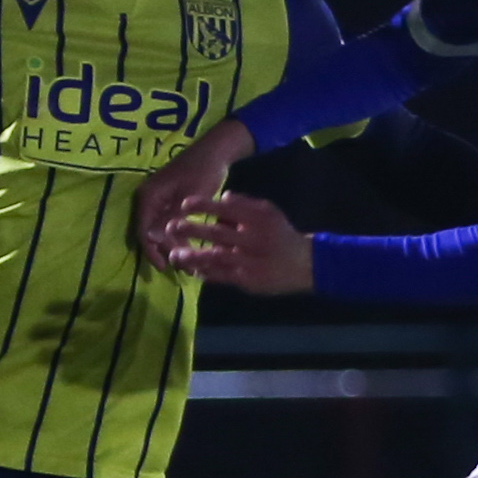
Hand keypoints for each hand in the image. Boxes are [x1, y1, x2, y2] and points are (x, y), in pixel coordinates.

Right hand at [133, 118, 258, 267]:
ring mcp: (159, 199)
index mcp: (149, 196)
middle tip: (183, 269)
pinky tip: (191, 247)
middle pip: (151, 232)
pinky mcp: (170, 201)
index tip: (165, 268)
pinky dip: (178, 235)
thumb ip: (170, 218)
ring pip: (161, 229)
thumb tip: (151, 239)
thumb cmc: (203, 171)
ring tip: (190, 263)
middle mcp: (150, 198)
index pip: (144, 230)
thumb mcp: (188, 197)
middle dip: (165, 251)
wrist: (216, 151)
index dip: (152, 251)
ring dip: (173, 245)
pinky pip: (169, 222)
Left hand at [161, 191, 313, 295]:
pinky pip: (222, 276)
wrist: (306, 264)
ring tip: (174, 254)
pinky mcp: (247, 280)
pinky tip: (192, 270)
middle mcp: (253, 239)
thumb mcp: (269, 212)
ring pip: (216, 258)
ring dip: (192, 256)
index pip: (227, 208)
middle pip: (217, 233)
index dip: (204, 206)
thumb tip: (223, 197)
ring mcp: (249, 261)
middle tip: (171, 227)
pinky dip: (206, 273)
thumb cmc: (282, 234)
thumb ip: (246, 204)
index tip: (185, 205)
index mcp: (258, 218)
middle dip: (192, 230)